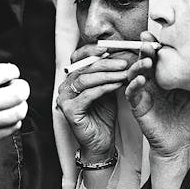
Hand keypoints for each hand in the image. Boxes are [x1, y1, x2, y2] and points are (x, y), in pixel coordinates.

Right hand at [0, 62, 27, 163]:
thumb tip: (3, 76)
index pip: (4, 72)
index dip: (13, 71)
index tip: (11, 73)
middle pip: (18, 92)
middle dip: (22, 87)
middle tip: (18, 87)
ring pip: (18, 112)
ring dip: (21, 105)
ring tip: (15, 103)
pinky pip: (11, 128)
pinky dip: (14, 120)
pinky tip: (6, 117)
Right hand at [55, 44, 132, 160]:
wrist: (101, 141)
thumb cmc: (103, 115)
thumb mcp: (107, 89)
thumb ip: (108, 74)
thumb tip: (121, 54)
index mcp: (71, 78)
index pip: (78, 57)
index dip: (93, 50)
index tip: (112, 47)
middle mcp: (65, 86)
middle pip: (84, 67)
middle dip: (106, 63)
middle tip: (124, 61)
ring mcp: (64, 98)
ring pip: (85, 79)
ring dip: (107, 74)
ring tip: (124, 72)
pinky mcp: (69, 110)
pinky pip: (88, 94)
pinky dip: (104, 88)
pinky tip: (117, 85)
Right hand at [125, 33, 189, 158]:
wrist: (184, 143)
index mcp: (167, 77)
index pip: (160, 56)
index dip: (158, 45)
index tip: (160, 36)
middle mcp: (154, 82)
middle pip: (145, 60)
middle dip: (146, 49)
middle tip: (148, 42)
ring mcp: (145, 93)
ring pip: (134, 73)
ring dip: (138, 65)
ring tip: (147, 61)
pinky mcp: (139, 106)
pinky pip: (132, 93)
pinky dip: (133, 85)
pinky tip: (141, 80)